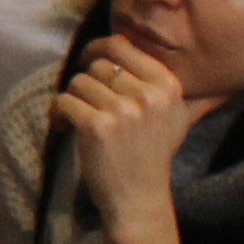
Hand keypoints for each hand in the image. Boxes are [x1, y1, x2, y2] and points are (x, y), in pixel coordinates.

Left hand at [54, 28, 200, 243]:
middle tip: (87, 105)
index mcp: (167, 85)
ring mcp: (122, 109)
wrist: (139, 198)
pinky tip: (64, 128)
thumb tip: (186, 60)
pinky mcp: (97, 125)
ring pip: (78, 82)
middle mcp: (148, 94)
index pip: (121, 45)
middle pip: (97, 66)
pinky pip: (64, 102)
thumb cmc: (152, 155)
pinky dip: (58, 115)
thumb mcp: (175, 117)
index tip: (89, 63)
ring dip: (72, 100)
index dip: (99, 50)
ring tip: (77, 120)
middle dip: (87, 85)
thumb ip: (167, 86)